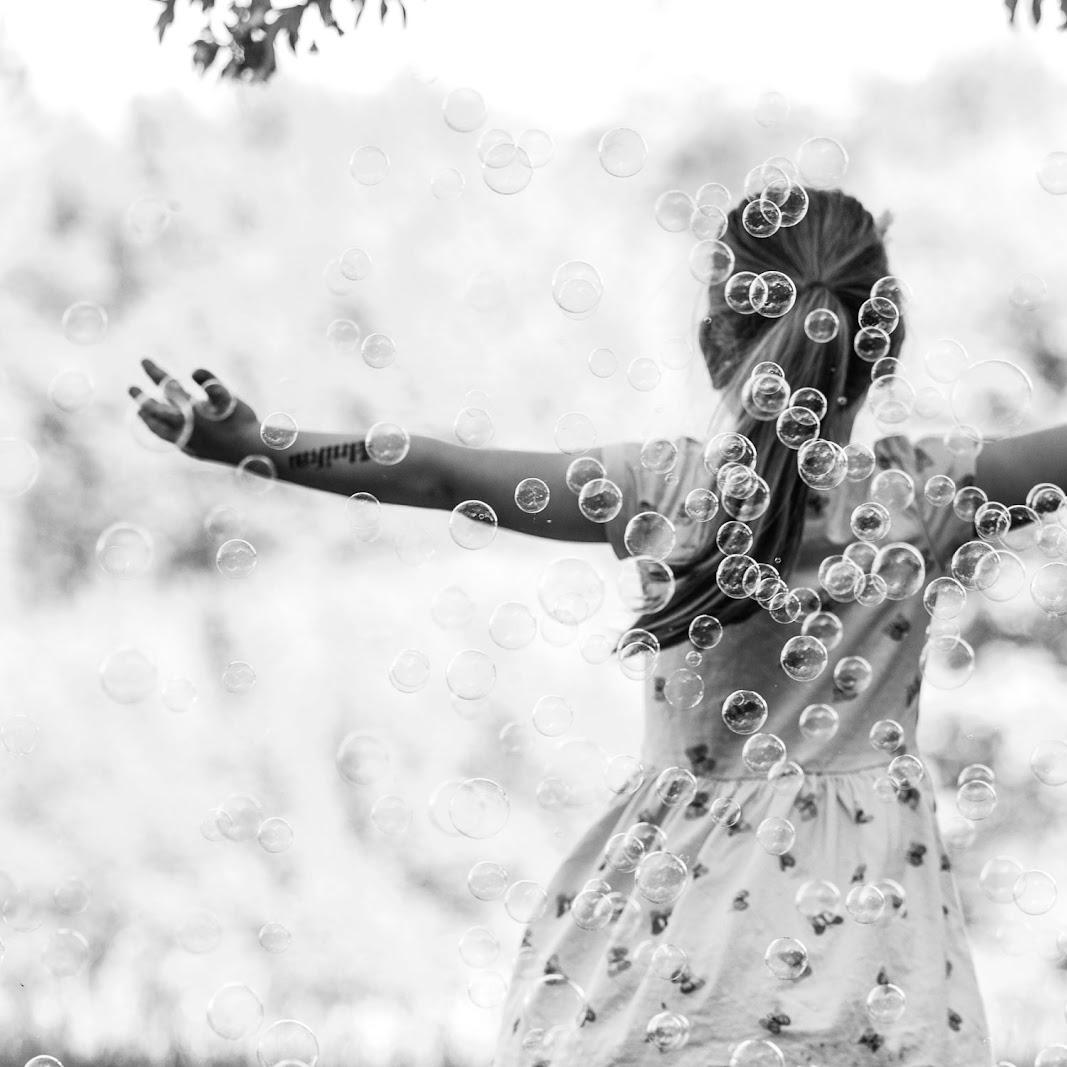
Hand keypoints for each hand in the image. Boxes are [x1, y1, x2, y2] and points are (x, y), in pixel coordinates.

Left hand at [128, 358, 260, 463]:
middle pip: (156, 410)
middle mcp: (183, 428)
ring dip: (148, 418)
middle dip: (143, 397)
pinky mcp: (192, 451)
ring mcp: (186, 441)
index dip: (155, 373)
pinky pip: (169, 439)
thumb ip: (210, 381)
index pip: (167, 388)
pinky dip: (161, 430)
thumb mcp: (228, 396)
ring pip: (159, 429)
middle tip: (131, 387)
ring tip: (139, 411)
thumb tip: (193, 370)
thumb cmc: (241, 421)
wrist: (250, 450)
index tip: (145, 361)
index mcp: (190, 411)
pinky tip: (162, 427)